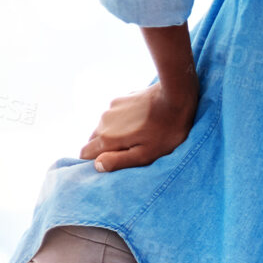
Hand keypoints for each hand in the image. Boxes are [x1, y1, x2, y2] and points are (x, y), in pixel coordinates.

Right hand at [78, 82, 198, 171]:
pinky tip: (140, 122)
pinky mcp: (122, 99)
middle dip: (106, 148)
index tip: (111, 163)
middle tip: (129, 151)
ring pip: (105, 126)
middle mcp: (103, 121)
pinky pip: (115, 115)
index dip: (95, 161)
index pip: (85, 154)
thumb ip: (119, 161)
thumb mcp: (146, 154)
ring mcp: (112, 108)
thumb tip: (97, 166)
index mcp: (107, 137)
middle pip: (94, 140)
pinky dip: (123, 121)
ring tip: (138, 136)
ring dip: (115, 134)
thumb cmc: (166, 130)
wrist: (176, 96)